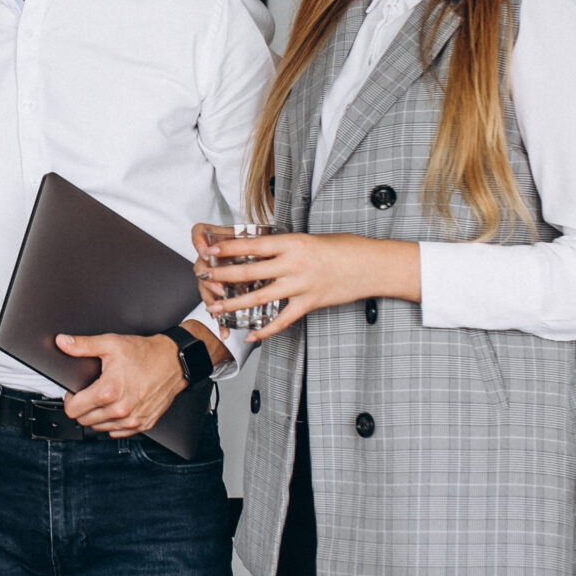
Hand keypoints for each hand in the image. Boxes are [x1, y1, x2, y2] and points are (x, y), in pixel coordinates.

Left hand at [56, 331, 185, 436]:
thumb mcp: (111, 344)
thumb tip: (62, 342)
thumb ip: (83, 345)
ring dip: (97, 416)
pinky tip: (117, 407)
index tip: (76, 392)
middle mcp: (120, 410)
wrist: (174, 361)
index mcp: (108, 392)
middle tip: (90, 393)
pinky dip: (113, 423)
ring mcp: (132, 420)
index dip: (70, 399)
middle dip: (82, 408)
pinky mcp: (143, 424)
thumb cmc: (146, 353)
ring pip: (99, 428)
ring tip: (105, 399)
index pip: (73, 410)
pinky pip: (118, 432)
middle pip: (84, 421)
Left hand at [190, 228, 417, 334]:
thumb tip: (261, 251)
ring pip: (260, 297)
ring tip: (215, 308)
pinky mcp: (310, 303)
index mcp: (293, 243)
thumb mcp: (311, 239)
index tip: (210, 249)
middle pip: (250, 271)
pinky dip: (267, 329)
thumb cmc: (344, 248)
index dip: (228, 248)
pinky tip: (252, 336)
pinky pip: (283, 319)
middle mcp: (294, 264)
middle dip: (223, 276)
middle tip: (203, 278)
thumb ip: (286, 247)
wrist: (372, 265)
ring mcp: (301, 285)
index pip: (253, 245)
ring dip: (235, 304)